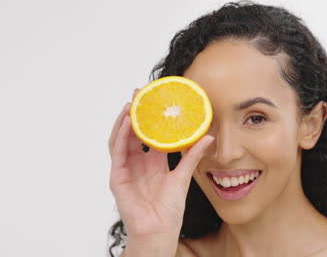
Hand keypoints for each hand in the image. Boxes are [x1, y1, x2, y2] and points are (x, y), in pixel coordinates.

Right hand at [108, 88, 213, 238]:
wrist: (159, 230)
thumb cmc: (170, 209)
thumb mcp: (183, 176)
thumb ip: (192, 156)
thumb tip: (209, 137)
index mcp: (152, 162)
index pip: (149, 135)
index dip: (152, 118)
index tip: (156, 100)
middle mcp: (137, 163)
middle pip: (133, 133)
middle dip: (135, 114)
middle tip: (139, 94)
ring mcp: (126, 169)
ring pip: (121, 139)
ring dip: (124, 121)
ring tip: (131, 104)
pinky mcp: (118, 178)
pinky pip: (117, 153)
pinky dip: (121, 137)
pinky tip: (127, 123)